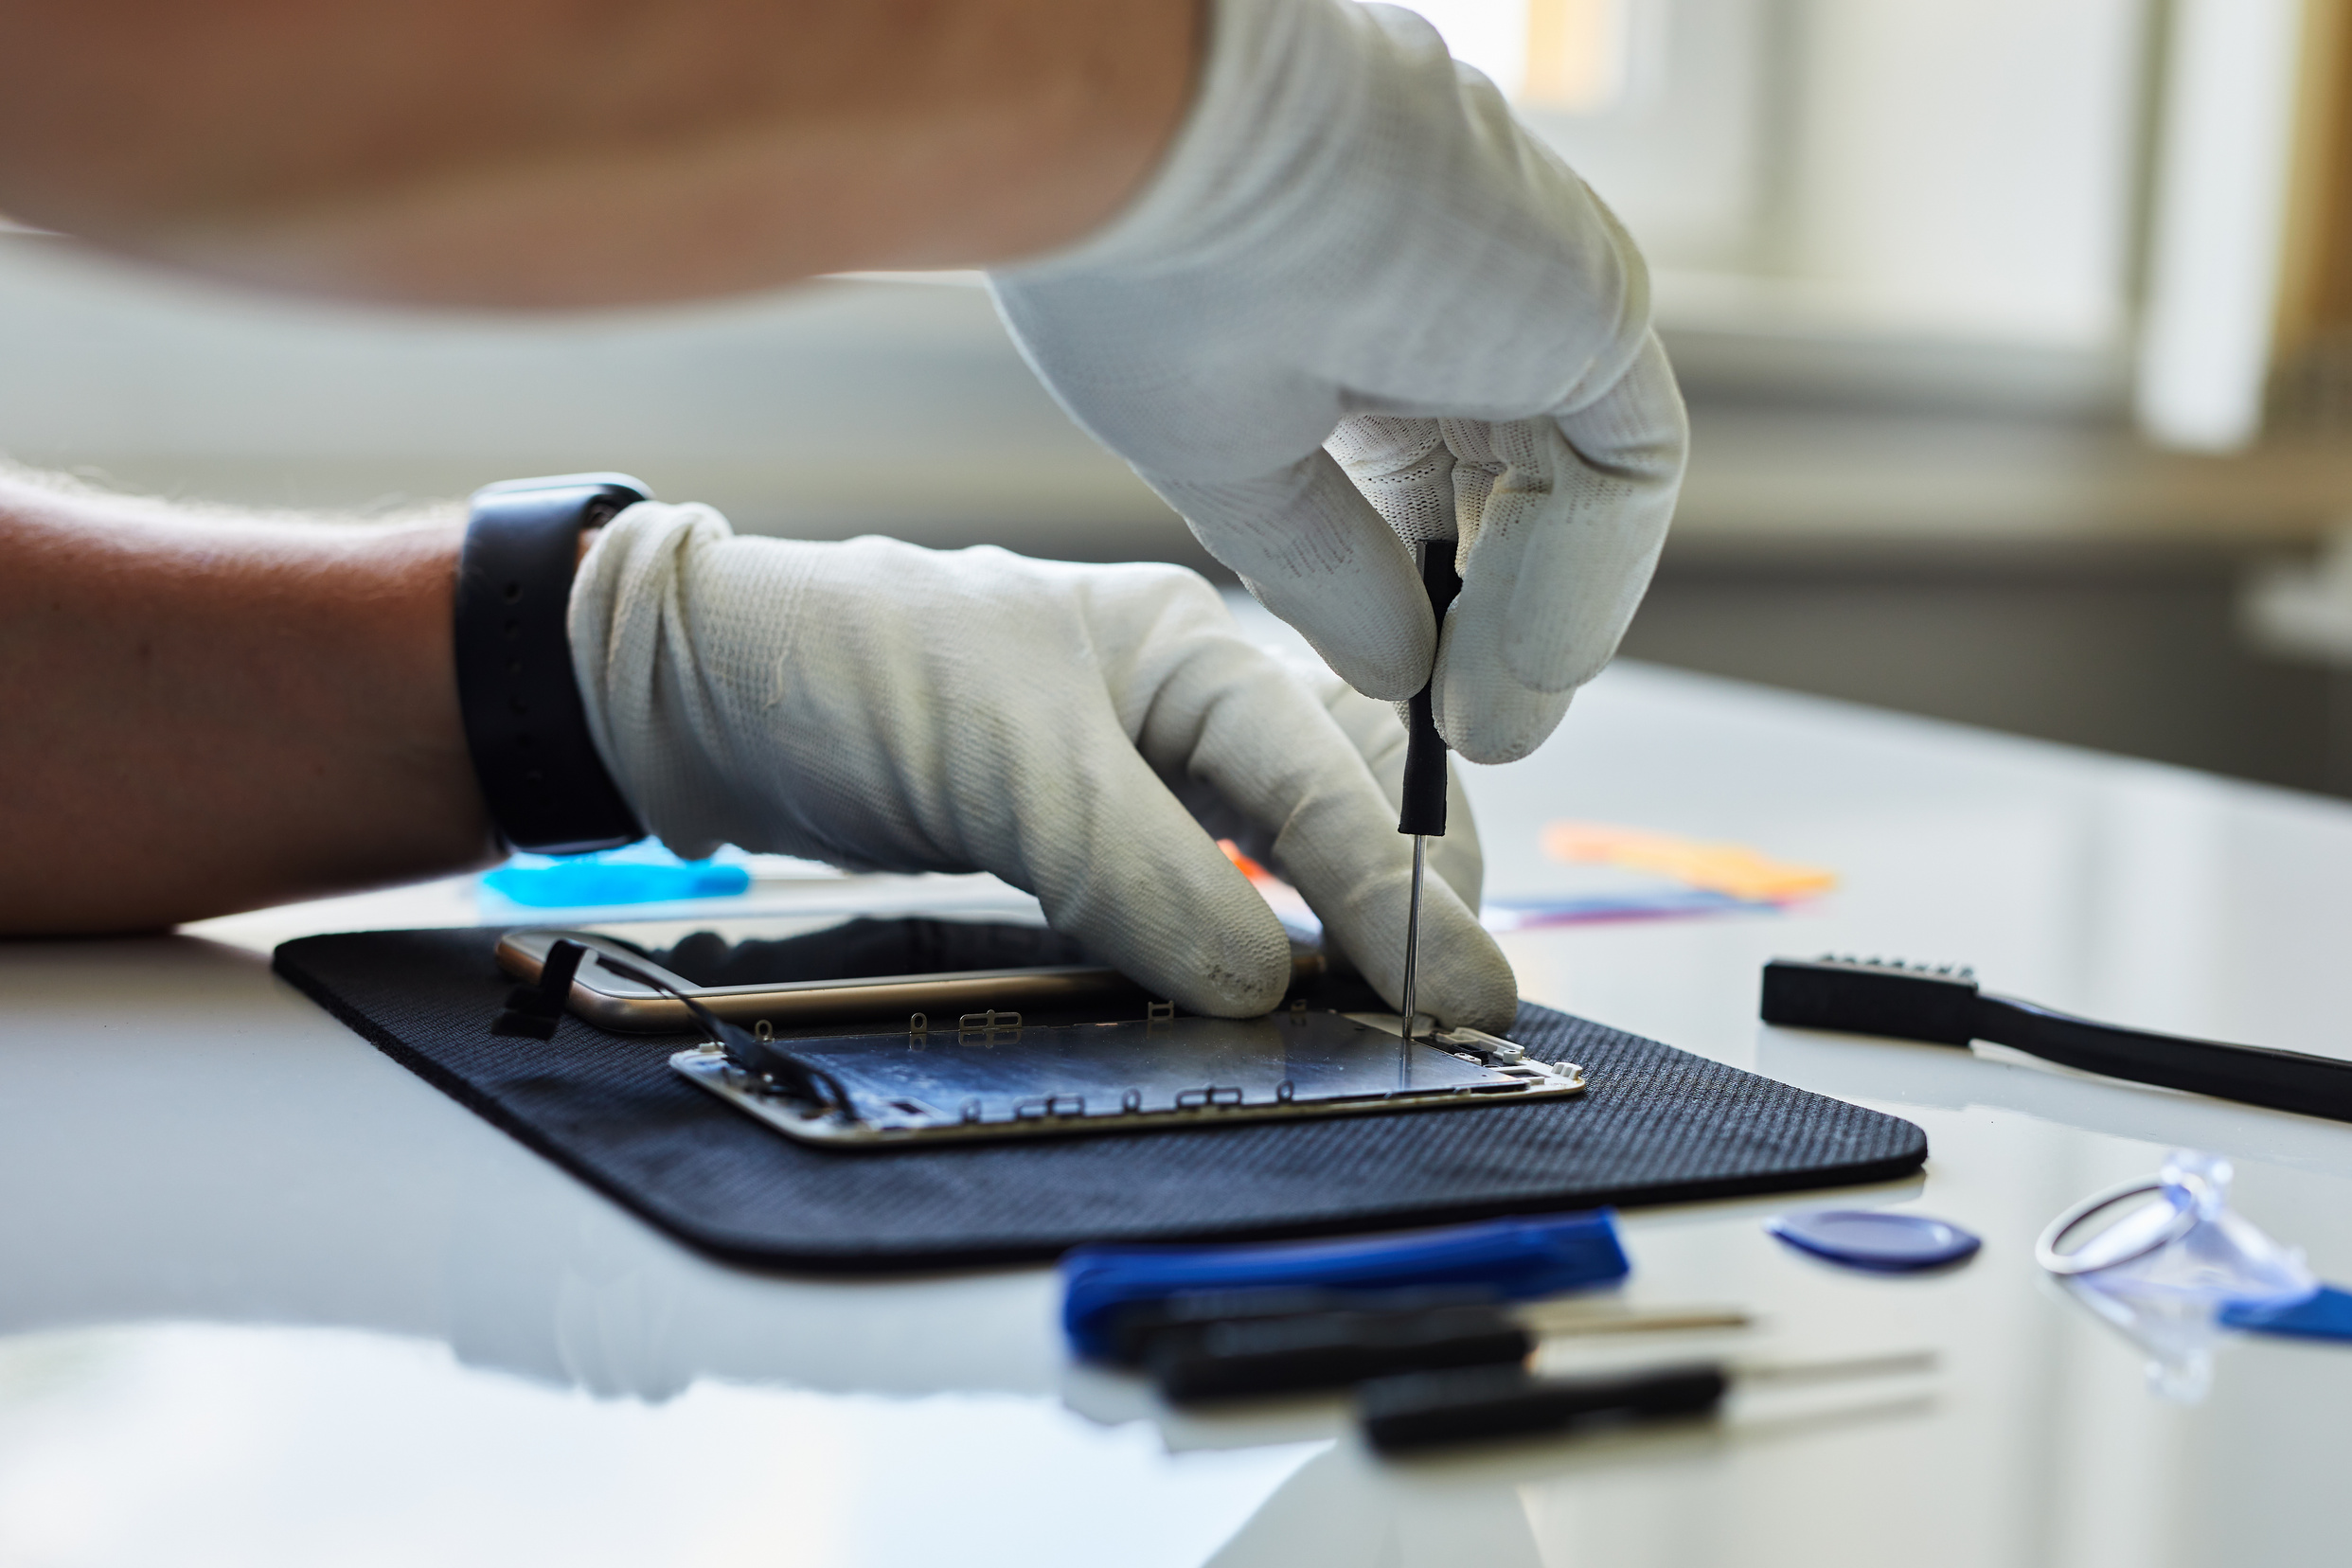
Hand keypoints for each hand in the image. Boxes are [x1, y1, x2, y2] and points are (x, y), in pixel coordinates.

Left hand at [568, 502, 1517, 1028]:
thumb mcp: (1007, 772)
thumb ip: (1143, 875)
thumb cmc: (846, 679)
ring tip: (1393, 999)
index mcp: (1188, 646)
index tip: (1466, 998)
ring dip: (1350, 910)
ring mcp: (1137, 757)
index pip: (1327, 781)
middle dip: (1415, 885)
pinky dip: (1258, 929)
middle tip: (1457, 1001)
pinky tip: (1274, 981)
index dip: (1404, 896)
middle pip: (1349, 789)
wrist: (704, 693)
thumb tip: (1266, 985)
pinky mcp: (1086, 819)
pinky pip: (1209, 875)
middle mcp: (1184, 695)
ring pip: (1291, 831)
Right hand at [989, 0, 1686, 763]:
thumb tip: (1397, 672)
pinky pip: (1621, 476)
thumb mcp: (1230, 460)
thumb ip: (1329, 566)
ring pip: (1576, 493)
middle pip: (1515, 491)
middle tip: (1463, 735)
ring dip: (1536, 628)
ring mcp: (1536, 287)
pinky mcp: (1596, 300)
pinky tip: (1500, 674)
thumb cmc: (1142, 264)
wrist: (1161, 142)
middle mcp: (1463, 288)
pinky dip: (1574, 590)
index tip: (1412, 704)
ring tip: (1477, 728)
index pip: (1428, 476)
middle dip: (1492, 625)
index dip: (1423, 599)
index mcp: (1361, 306)